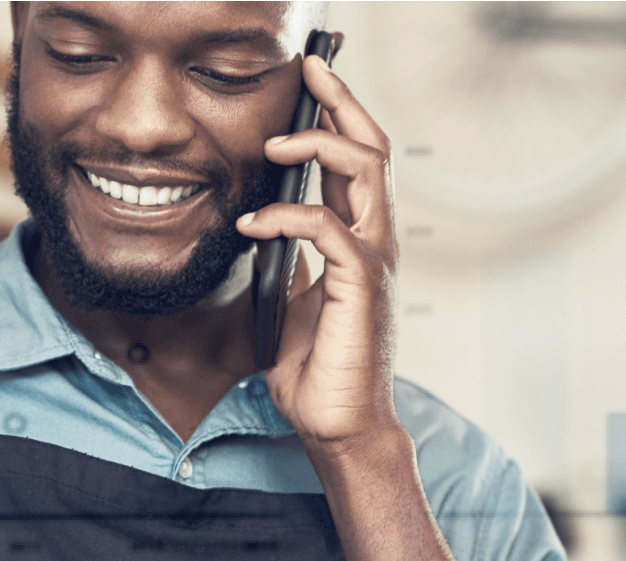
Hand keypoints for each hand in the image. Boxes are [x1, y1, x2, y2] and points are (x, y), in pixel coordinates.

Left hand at [235, 46, 403, 453]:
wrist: (338, 425)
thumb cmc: (317, 367)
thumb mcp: (295, 297)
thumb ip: (293, 257)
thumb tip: (266, 223)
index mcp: (360, 239)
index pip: (356, 160)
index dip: (338, 114)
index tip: (311, 78)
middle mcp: (376, 242)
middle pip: (372, 148)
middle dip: (341, 101)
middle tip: (309, 70)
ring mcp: (374, 262)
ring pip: (364, 171)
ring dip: (317, 145)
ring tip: (271, 143)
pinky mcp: (360, 287)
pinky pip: (328, 229)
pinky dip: (285, 216)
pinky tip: (250, 224)